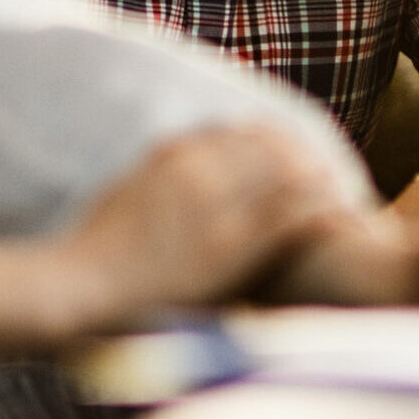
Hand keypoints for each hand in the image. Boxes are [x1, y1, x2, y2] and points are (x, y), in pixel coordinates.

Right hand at [0, 124, 351, 352]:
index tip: (288, 148)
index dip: (268, 141)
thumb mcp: (122, 196)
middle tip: (325, 166)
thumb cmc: (90, 255)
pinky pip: (289, 216)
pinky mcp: (230, 243)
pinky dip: (321, 212)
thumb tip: (164, 175)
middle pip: (268, 146)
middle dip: (299, 155)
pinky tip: (342, 216)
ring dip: (318, 179)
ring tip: (343, 187)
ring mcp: (216, 203)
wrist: (74, 286)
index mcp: (172, 152)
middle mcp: (199, 167)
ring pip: (287, 175)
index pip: (236, 132)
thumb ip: (154, 179)